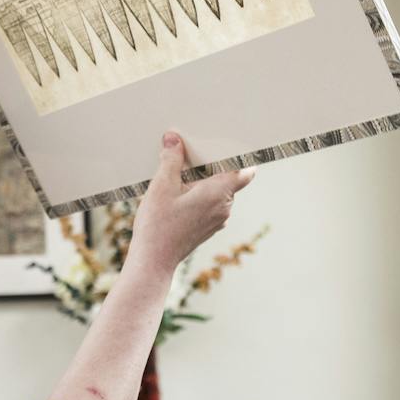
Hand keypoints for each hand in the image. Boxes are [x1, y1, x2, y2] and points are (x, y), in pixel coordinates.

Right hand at [127, 132, 254, 276]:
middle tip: (192, 156)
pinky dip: (201, 197)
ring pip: (220, 193)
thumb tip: (174, 139)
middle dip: (214, 166)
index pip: (245, 170)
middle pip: (230, 179)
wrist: (153, 260)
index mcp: (219, 193)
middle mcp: (224, 207)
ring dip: (205, 183)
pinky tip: (179, 195)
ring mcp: (218, 220)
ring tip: (181, 177)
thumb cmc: (158, 225)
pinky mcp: (209, 228)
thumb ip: (171, 159)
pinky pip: (212, 205)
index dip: (240, 157)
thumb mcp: (161, 186)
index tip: (227, 147)